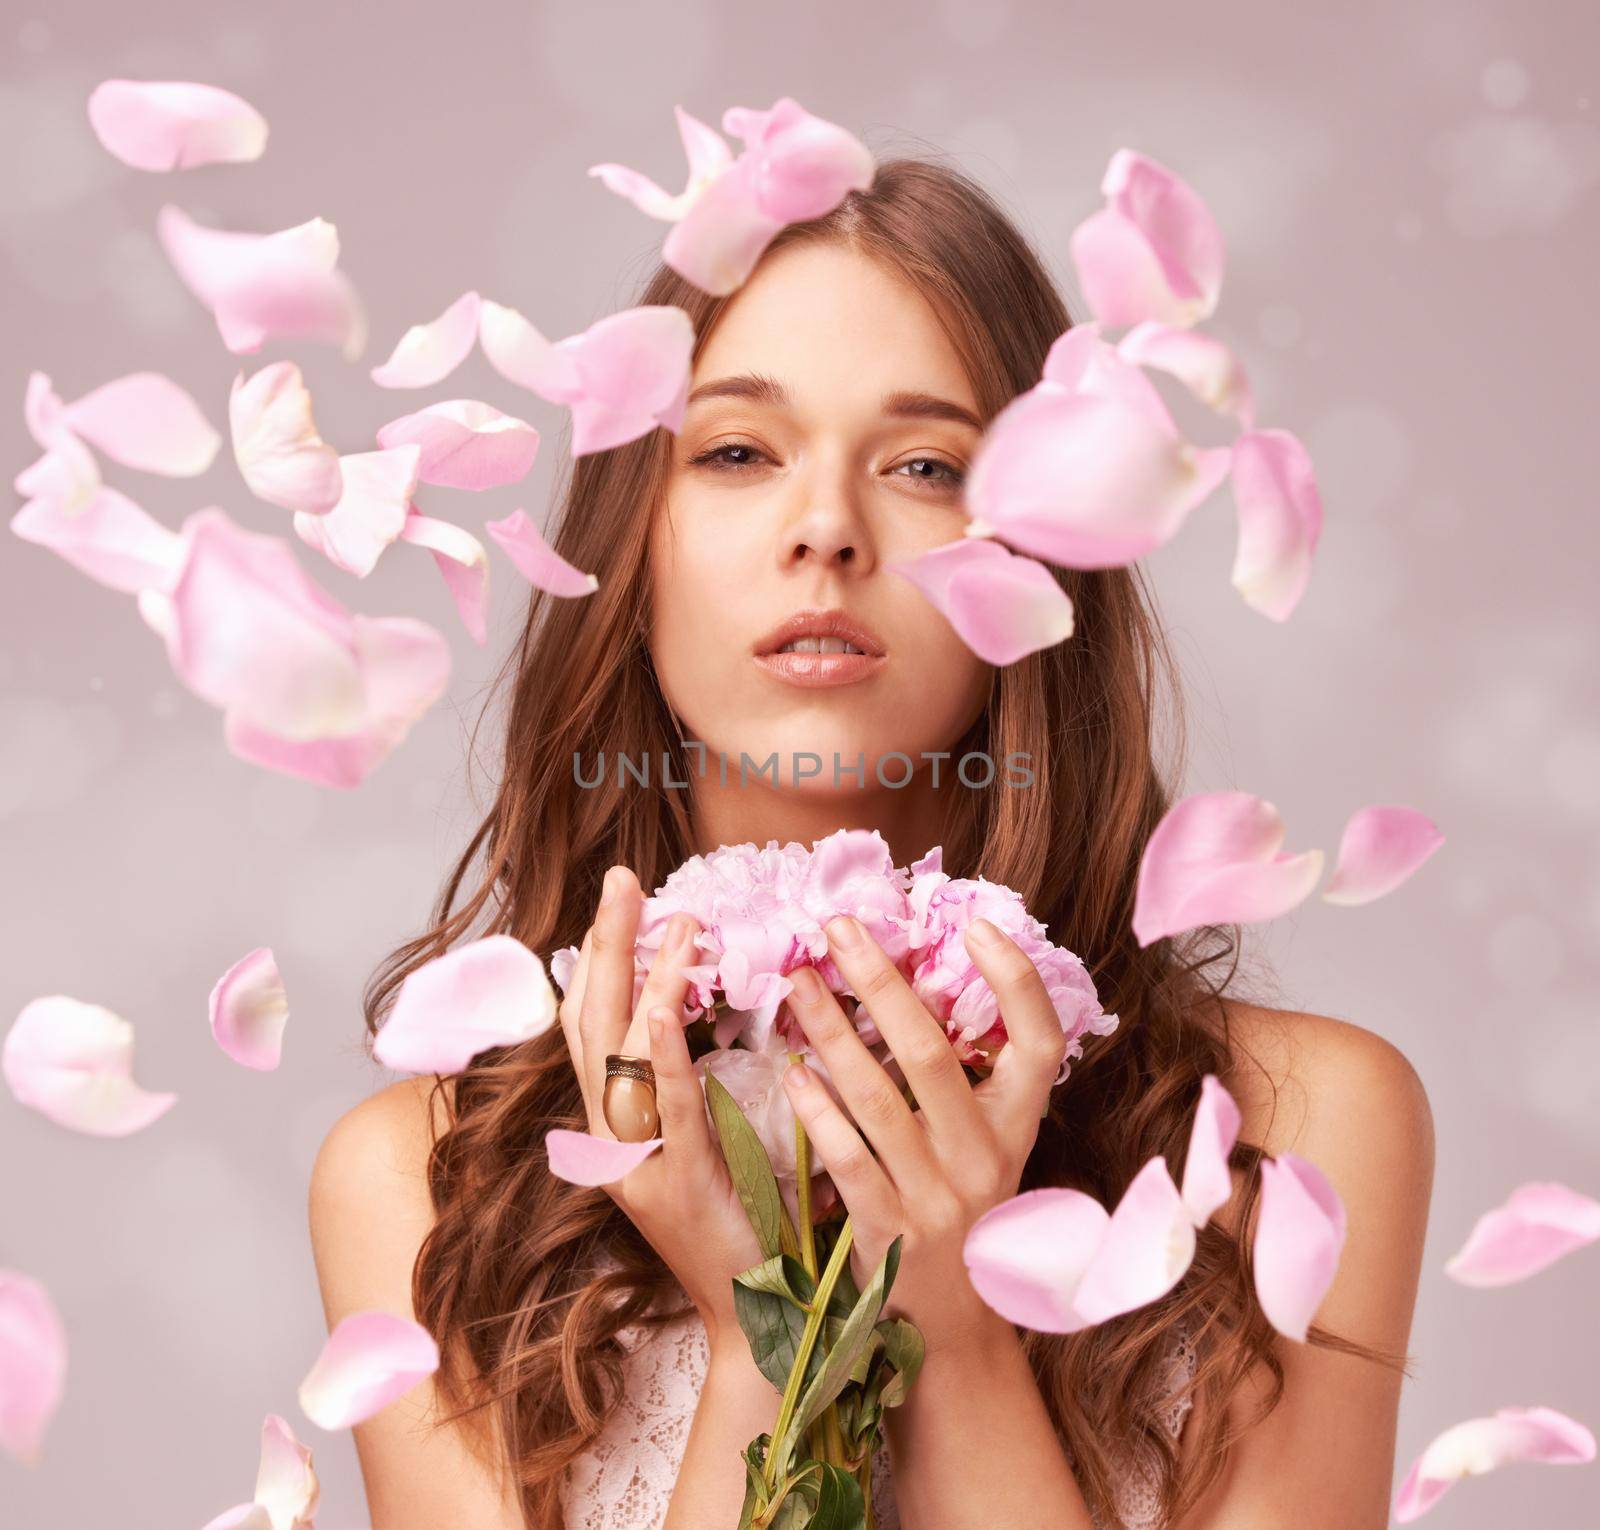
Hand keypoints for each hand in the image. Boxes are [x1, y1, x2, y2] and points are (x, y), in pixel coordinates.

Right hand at [556, 865, 764, 1343]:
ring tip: (673, 918)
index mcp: (619, 1126)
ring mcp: (634, 1164)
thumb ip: (696, 1079)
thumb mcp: (713, 1138)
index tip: (619, 895)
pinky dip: (658, 1050)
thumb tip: (705, 1003)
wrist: (757, 1320)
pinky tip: (661, 1002)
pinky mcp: (673, 1183)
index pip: (593, 1025)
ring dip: (642, 978)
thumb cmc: (749, 1222)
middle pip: (590, 1023)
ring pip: (620, 1054)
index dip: (600, 956)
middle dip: (606, 944)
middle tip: (623, 877)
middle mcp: (611, 1140)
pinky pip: (661, 1105)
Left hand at [779, 913, 1066, 1350]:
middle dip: (883, 982)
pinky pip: (849, 1160)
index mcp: (1017, 1125)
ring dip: (834, 1033)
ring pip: (880, 1100)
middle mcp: (986, 1157)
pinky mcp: (890, 1233)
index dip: (1016, 982)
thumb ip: (966, 1076)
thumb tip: (927, 975)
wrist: (953, 1323)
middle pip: (935, 1054)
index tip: (978, 926)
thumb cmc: (960, 1207)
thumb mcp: (985, 1142)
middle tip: (838, 927)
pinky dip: (819, 1112)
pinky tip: (793, 1071)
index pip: (1040, 1042)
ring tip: (798, 983)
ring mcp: (938, 1198)